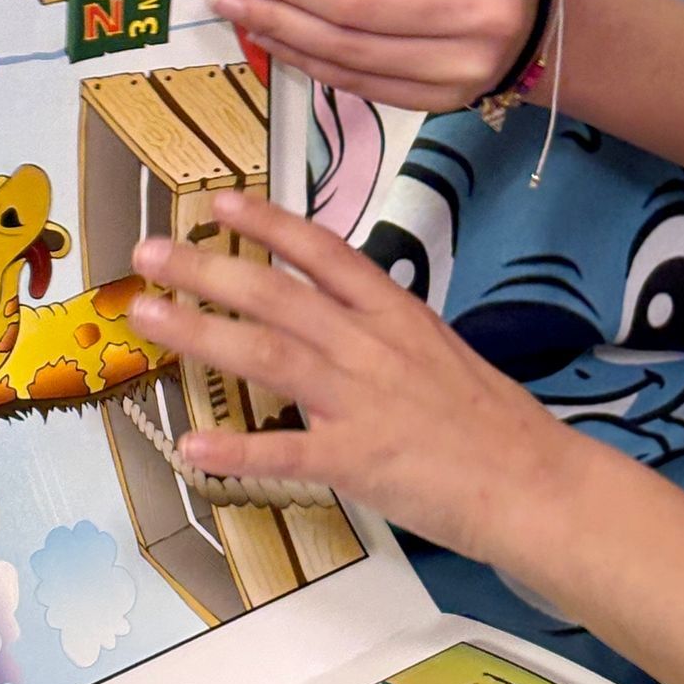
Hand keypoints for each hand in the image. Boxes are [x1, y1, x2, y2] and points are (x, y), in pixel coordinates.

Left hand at [128, 192, 581, 559]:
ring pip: (267, 354)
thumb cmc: (496, 424)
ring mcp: (361, 401)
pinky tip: (191, 445)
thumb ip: (387, 336)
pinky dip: (236, 449)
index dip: (268, 223)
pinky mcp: (357, 460)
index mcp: (397, 315)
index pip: (324, 253)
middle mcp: (371, 346)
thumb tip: (339, 324)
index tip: (218, 203)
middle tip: (149, 254)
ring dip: (201, 332)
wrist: (535, 480)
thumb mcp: (442, 354)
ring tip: (148, 315)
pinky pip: (285, 452)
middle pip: (277, 295)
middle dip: (207, 269)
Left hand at [212, 0, 540, 110]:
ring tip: (238, 6)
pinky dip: (309, 61)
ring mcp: (463, 64)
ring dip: (281, 29)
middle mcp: (475, 10)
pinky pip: (360, 83)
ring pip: (349, 49)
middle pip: (351, 4)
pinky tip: (274, 39)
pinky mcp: (445, 100)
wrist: (542, 10)